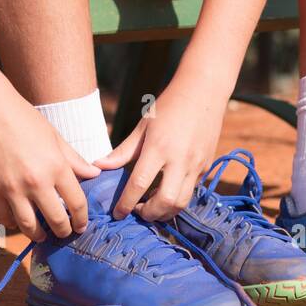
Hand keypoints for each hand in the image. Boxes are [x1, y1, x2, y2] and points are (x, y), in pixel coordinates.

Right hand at [0, 98, 99, 241]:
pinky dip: (13, 223)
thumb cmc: (24, 118)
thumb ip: (74, 159)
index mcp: (56, 166)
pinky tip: (19, 221)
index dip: (82, 219)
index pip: (77, 203)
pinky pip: (4, 218)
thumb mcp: (54, 137)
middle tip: (66, 233)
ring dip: (39, 235)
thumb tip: (94, 174)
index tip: (82, 225)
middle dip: (64, 231)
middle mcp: (36, 181)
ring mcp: (12, 188)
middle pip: (56, 220)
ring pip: (29, 226)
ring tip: (43, 235)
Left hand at [94, 78, 225, 222]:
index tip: (117, 213)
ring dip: (165, 211)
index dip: (126, 203)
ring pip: (182, 203)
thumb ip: (123, 151)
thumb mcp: (144, 125)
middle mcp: (180, 159)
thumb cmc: (169, 106)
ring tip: (152, 205)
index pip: (139, 184)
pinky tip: (166, 191)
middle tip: (137, 210)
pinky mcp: (206, 166)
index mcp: (158, 147)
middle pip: (165, 202)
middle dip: (149, 214)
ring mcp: (196, 164)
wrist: (204, 91)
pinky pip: (191, 191)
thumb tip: (99, 166)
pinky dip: (177, 198)